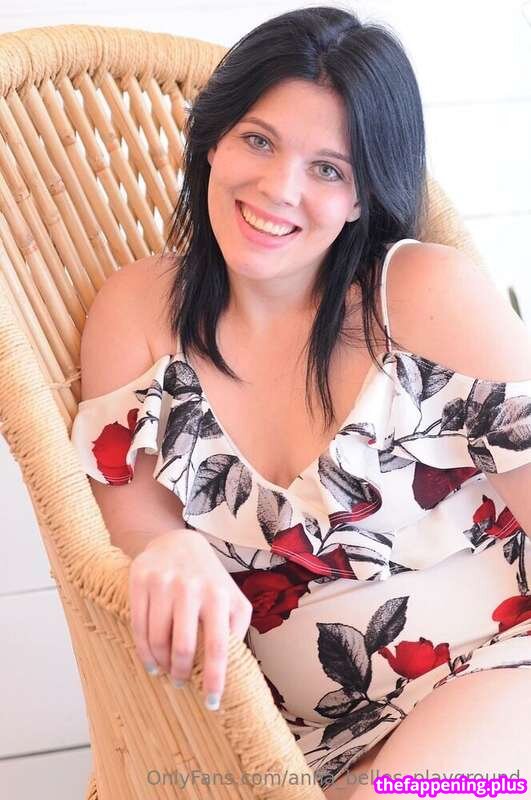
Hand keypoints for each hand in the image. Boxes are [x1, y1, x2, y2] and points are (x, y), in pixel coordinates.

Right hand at [128, 529, 252, 708]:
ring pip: (157, 640)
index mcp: (219, 595)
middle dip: (181, 674)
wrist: (177, 542)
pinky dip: (143, 652)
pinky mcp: (141, 579)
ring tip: (165, 672)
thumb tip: (233, 669)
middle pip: (183, 647)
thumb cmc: (209, 579)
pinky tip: (150, 662)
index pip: (219, 646)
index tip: (212, 703)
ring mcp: (164, 582)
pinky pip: (138, 626)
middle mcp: (192, 588)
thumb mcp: (232, 598)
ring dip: (161, 665)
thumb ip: (236, 627)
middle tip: (181, 683)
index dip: (215, 679)